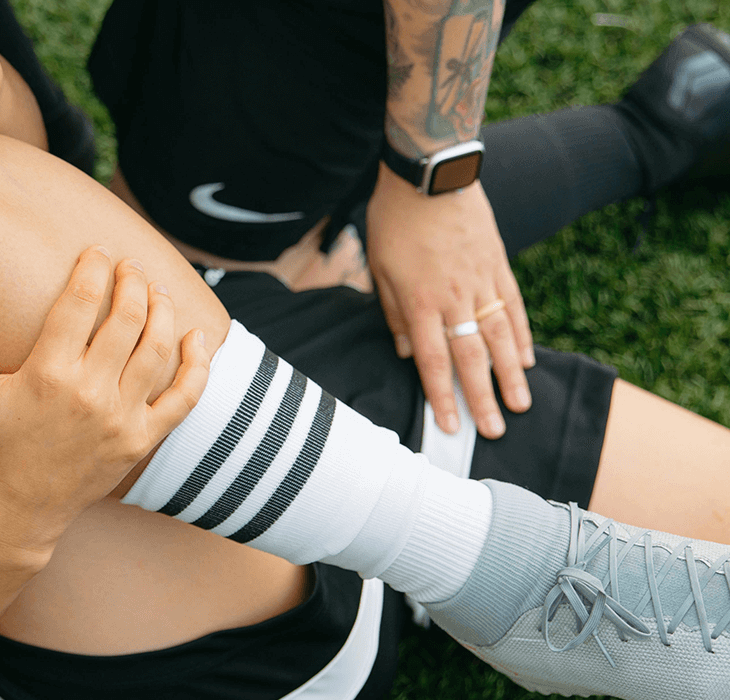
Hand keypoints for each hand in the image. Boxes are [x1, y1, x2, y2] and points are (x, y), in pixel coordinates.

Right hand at [0, 249, 209, 545]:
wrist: (15, 510)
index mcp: (48, 374)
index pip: (81, 302)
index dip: (93, 269)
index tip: (96, 251)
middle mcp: (90, 394)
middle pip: (127, 318)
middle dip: (131, 281)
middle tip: (128, 265)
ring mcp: (121, 419)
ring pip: (157, 349)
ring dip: (162, 310)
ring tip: (155, 290)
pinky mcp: (140, 441)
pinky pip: (184, 398)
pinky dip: (197, 365)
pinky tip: (198, 337)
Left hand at [367, 171, 533, 438]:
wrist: (431, 174)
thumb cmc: (393, 220)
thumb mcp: (378, 267)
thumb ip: (390, 312)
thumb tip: (401, 352)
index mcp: (418, 302)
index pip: (432, 360)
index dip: (441, 396)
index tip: (449, 426)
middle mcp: (454, 298)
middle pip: (471, 358)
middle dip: (482, 398)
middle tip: (494, 432)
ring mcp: (482, 282)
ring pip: (499, 338)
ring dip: (510, 376)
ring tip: (521, 406)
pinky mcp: (499, 265)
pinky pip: (513, 307)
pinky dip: (521, 336)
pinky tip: (526, 360)